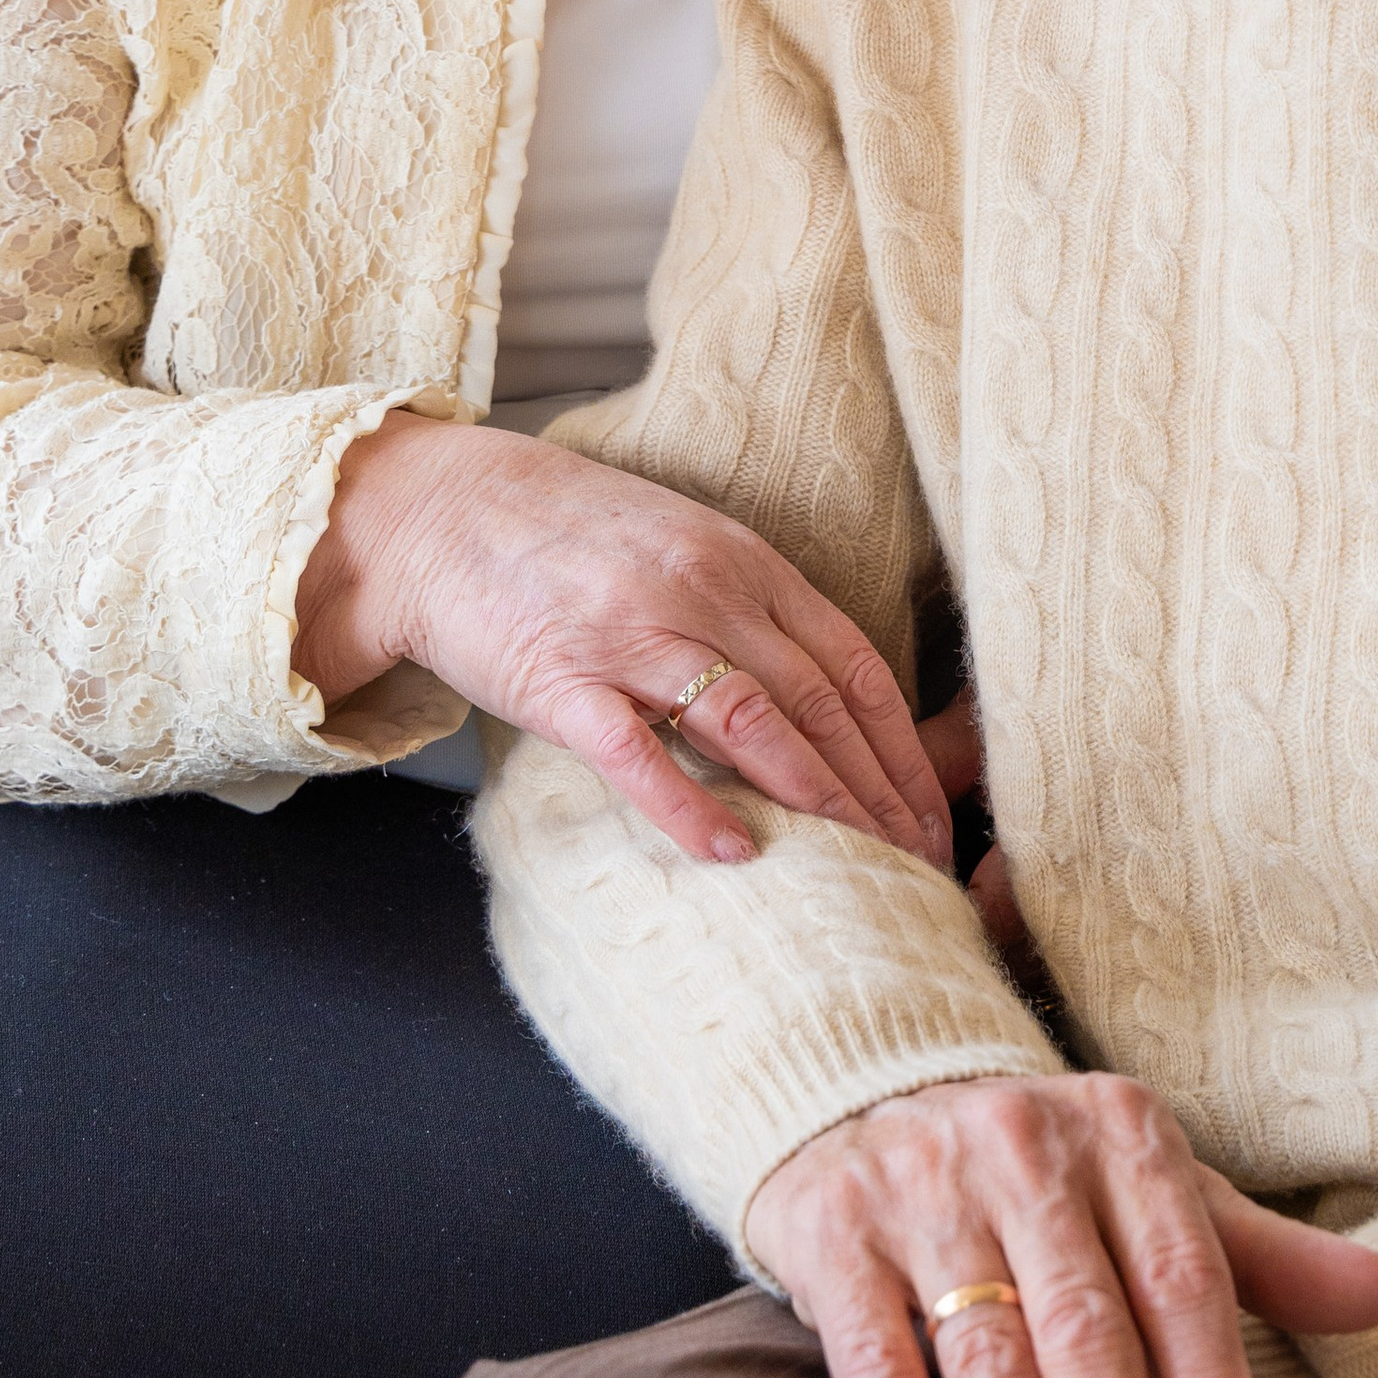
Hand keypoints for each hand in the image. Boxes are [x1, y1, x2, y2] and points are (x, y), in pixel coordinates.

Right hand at [292, 407, 951, 869]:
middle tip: (924, 863)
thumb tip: (827, 699)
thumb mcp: (683, 550)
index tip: (937, 813)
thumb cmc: (569, 541)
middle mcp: (702, 592)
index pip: (852, 663)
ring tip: (866, 865)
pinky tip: (736, 853)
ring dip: (819, 799)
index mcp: (743, 562)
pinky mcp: (562, 679)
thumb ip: (752, 612)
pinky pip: (639, 751)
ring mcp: (631, 634)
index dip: (903, 745)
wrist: (440, 512)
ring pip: (751, 720)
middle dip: (882, 789)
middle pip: (818, 701)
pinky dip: (692, 805)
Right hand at [748, 1080, 1377, 1377]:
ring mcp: (919, 1184)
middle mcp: (1021, 1144)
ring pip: (983, 1354)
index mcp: (1120, 1132)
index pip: (1183, 1275)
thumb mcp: (1154, 1192)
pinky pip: (873, 1364)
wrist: (869, 1096)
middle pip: (1084, 1327)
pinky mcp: (832, 1233)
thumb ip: (1260, 1258)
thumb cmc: (1045, 1179)